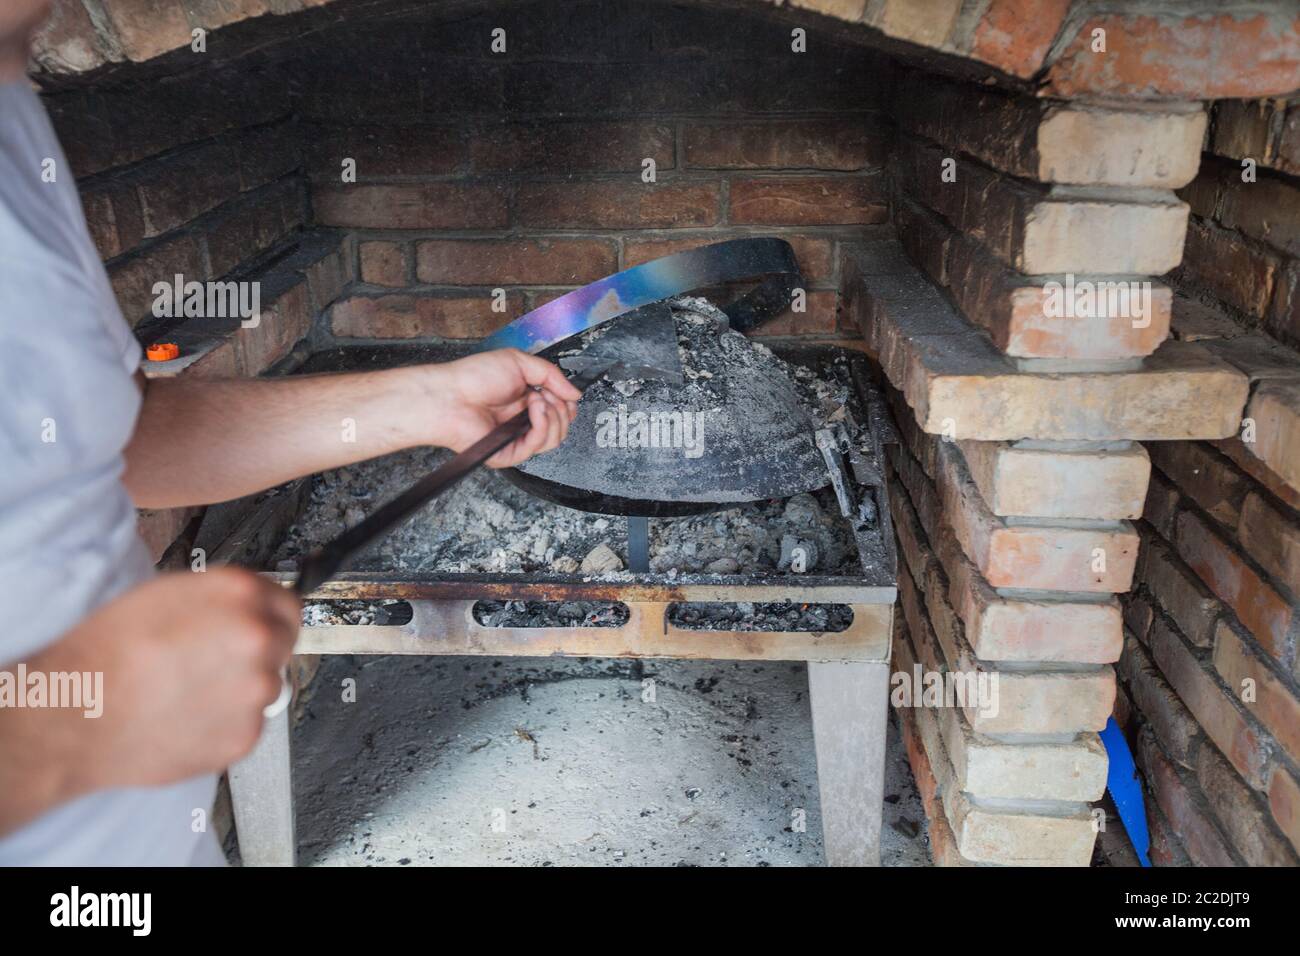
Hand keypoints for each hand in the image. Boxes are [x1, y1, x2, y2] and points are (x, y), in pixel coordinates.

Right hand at [13, 568, 299, 803]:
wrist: (75, 715)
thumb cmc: (105, 655)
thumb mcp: (165, 595)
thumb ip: (218, 599)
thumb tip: (245, 606)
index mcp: (239, 593)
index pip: (288, 602)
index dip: (268, 615)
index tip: (258, 625)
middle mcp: (257, 638)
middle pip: (283, 643)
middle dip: (256, 650)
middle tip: (215, 661)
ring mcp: (256, 689)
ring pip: (266, 685)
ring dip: (240, 688)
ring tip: (189, 690)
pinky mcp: (246, 734)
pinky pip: (248, 723)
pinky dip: (225, 722)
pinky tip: (187, 715)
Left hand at [422, 348, 581, 467]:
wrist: (450, 395)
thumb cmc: (473, 377)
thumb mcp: (519, 362)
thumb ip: (551, 374)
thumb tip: (575, 392)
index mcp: (525, 402)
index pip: (560, 411)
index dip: (567, 403)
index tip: (563, 392)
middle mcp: (522, 422)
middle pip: (562, 426)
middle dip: (562, 408)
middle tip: (547, 395)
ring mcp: (517, 438)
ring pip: (554, 438)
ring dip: (552, 415)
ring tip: (535, 400)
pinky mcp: (510, 453)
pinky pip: (538, 445)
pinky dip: (542, 425)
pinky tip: (533, 409)